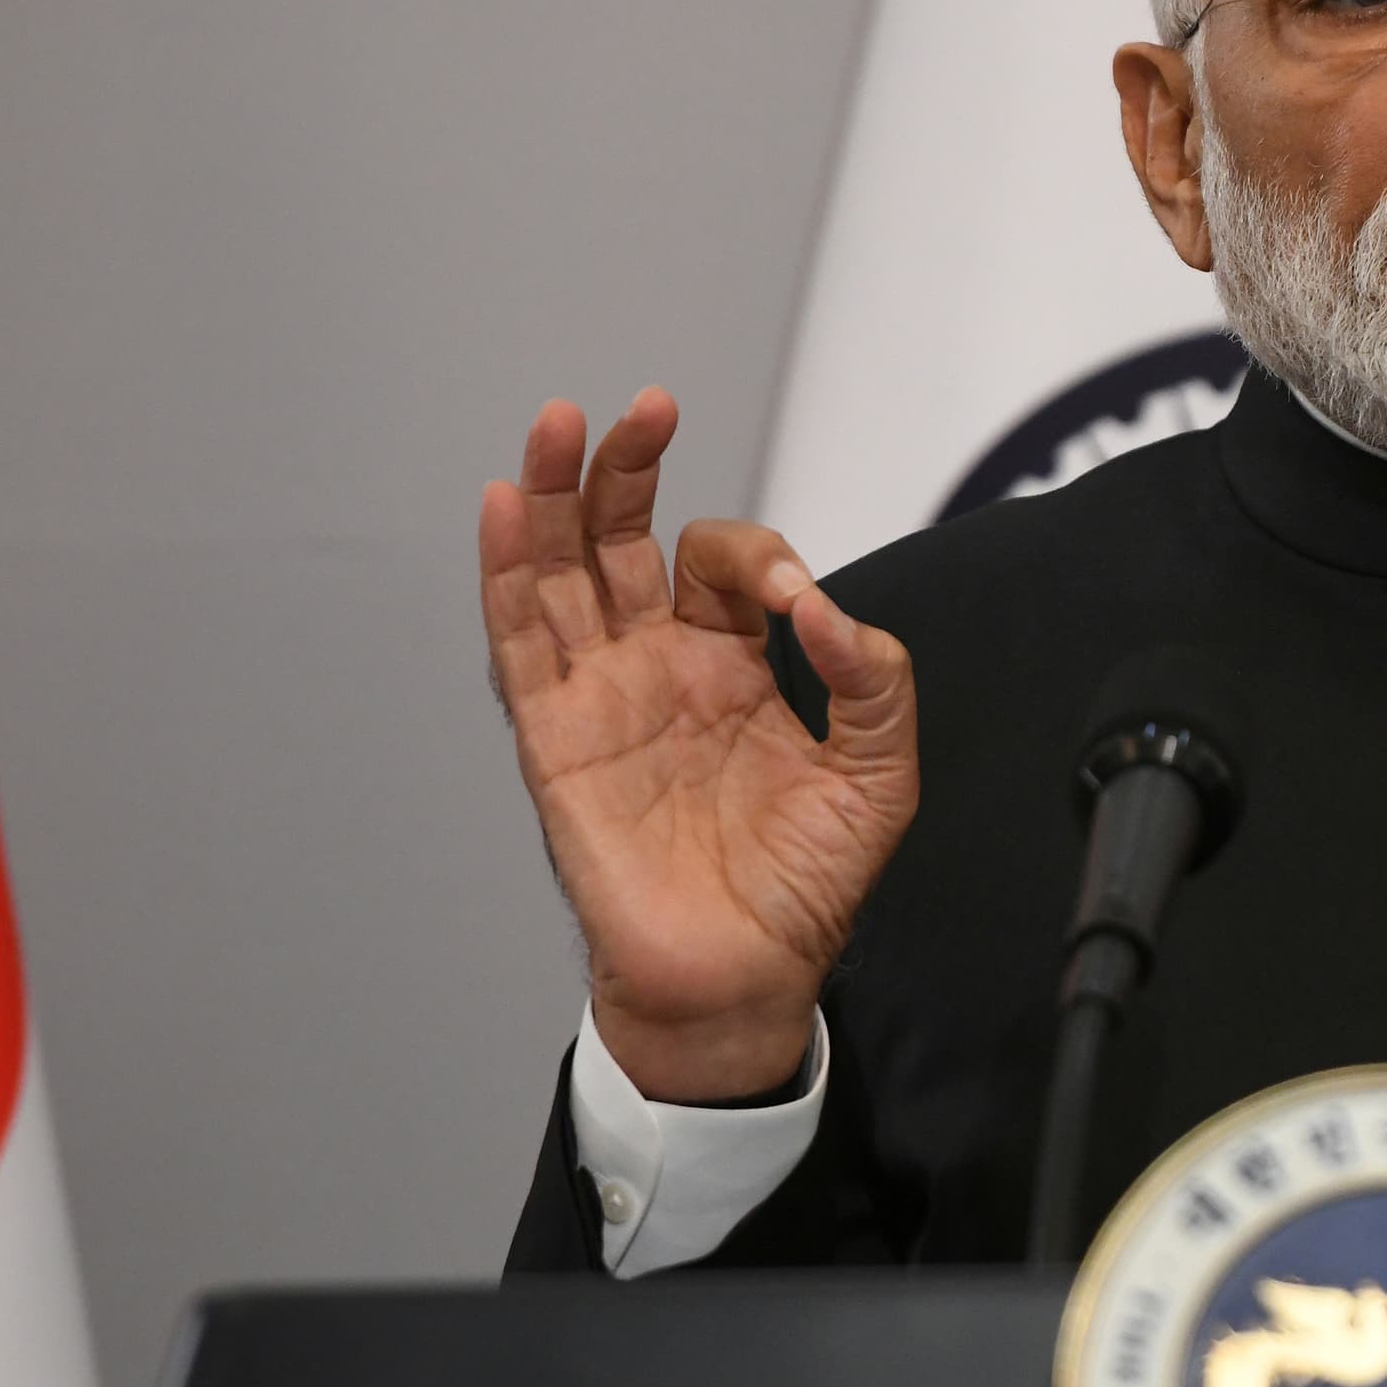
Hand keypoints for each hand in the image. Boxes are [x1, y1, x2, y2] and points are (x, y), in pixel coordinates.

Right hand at [480, 391, 917, 1099]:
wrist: (745, 979)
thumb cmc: (803, 887)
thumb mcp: (878, 775)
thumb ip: (873, 680)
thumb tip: (826, 608)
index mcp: (731, 667)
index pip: (725, 566)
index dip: (757, 557)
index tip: (795, 600)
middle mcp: (656, 668)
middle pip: (620, 539)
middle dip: (626, 469)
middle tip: (645, 408)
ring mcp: (599, 697)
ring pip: (559, 572)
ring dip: (554, 494)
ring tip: (560, 423)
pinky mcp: (554, 739)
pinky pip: (520, 643)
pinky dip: (507, 572)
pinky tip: (508, 506)